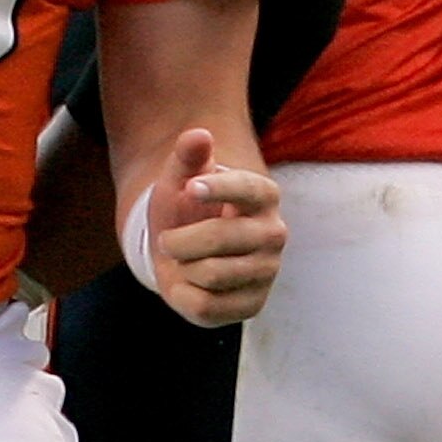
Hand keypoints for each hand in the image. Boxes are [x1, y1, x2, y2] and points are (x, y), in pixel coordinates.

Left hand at [141, 127, 284, 328]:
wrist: (184, 256)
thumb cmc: (186, 211)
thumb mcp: (179, 180)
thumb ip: (187, 156)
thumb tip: (199, 135)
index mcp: (264, 195)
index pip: (247, 188)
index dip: (217, 188)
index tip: (189, 188)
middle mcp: (275, 233)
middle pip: (220, 237)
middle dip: (179, 240)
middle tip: (167, 240)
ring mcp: (268, 272)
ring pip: (211, 274)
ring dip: (182, 268)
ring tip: (184, 261)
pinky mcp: (254, 305)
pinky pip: (205, 306)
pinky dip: (184, 295)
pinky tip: (191, 285)